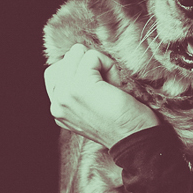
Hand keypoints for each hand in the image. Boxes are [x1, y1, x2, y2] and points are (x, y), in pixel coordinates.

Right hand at [45, 44, 159, 146]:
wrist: (136, 139)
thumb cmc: (125, 123)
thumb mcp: (97, 105)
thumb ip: (81, 87)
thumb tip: (79, 52)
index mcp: (58, 111)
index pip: (55, 74)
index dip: (80, 71)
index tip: (101, 87)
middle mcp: (56, 104)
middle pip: (63, 62)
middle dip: (87, 65)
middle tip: (109, 84)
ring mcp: (65, 95)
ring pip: (76, 56)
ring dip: (99, 63)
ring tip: (113, 84)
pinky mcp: (79, 86)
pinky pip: (92, 57)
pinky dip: (109, 63)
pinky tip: (117, 83)